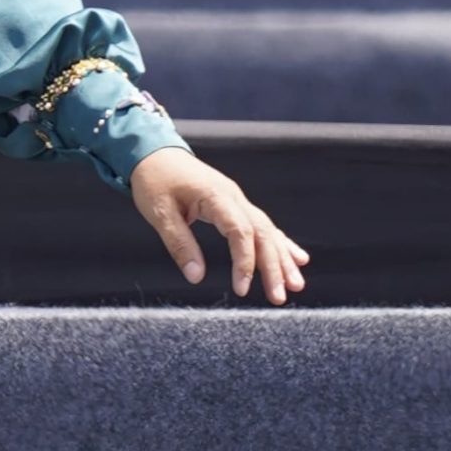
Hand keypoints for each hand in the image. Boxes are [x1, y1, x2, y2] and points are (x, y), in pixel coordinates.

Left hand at [130, 148, 310, 305]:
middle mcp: (234, 197)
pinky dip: (279, 243)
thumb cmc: (154, 182)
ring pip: (268, 230)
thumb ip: (179, 244)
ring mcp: (238, 200)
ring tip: (296, 284)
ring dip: (283, 258)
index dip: (245, 262)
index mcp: (216, 197)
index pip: (240, 232)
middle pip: (262, 234)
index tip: (242, 289)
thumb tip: (196, 277)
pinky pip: (263, 225)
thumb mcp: (160, 215)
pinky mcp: (236, 204)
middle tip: (279, 297)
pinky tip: (296, 258)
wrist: (154, 153)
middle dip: (274, 267)